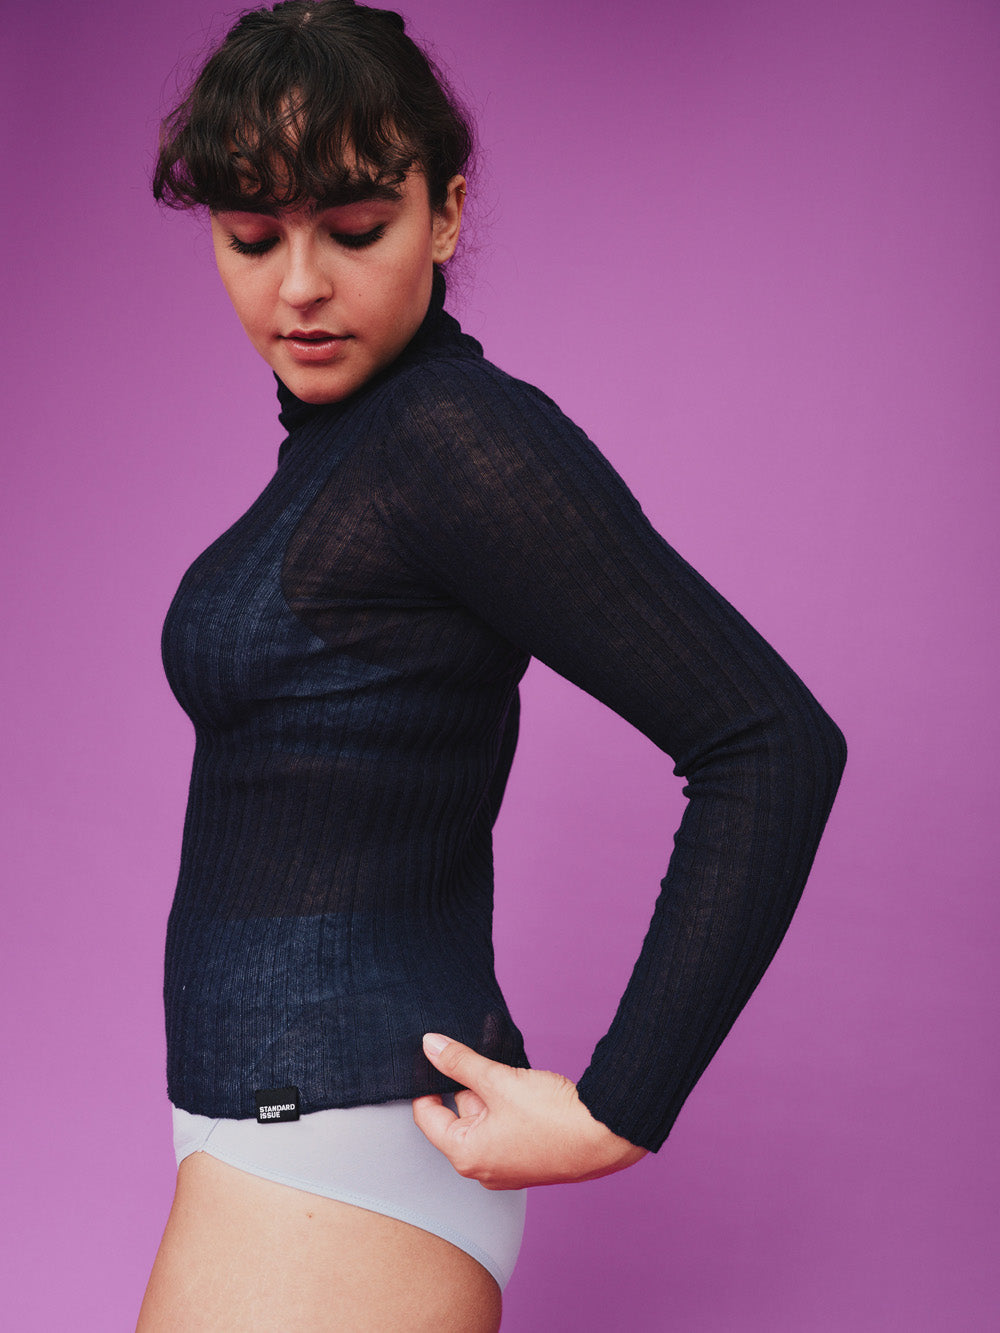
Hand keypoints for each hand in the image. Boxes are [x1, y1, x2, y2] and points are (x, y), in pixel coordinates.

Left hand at [412, 1033, 647, 1189]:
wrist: (605, 1137)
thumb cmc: (552, 1117)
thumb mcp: (498, 1080)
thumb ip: (460, 1062)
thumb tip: (429, 1045)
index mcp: (466, 1155)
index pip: (427, 1116)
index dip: (429, 1083)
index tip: (437, 1059)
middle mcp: (482, 1169)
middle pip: (459, 1116)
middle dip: (470, 1086)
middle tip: (486, 1063)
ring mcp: (506, 1168)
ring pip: (484, 1120)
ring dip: (492, 1094)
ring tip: (511, 1076)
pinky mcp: (527, 1161)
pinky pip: (504, 1129)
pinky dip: (508, 1107)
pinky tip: (525, 1090)